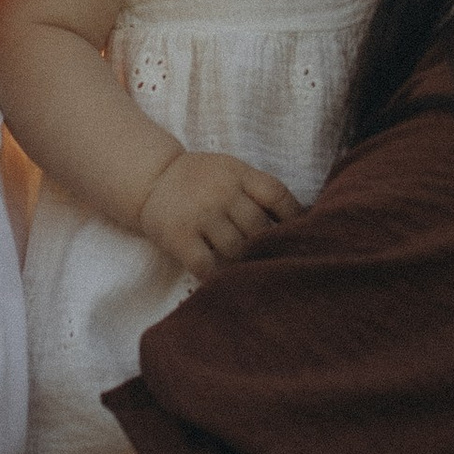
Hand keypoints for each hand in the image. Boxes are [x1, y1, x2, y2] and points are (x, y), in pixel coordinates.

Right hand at [138, 147, 299, 274]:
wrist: (152, 179)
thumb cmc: (202, 180)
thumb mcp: (232, 172)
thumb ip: (259, 191)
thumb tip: (301, 222)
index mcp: (239, 174)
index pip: (277, 195)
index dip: (294, 217)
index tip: (300, 235)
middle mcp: (221, 193)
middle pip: (258, 227)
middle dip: (266, 246)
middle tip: (271, 261)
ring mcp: (200, 215)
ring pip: (236, 249)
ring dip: (243, 263)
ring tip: (248, 272)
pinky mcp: (179, 236)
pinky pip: (205, 265)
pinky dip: (217, 277)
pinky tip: (223, 282)